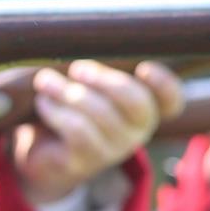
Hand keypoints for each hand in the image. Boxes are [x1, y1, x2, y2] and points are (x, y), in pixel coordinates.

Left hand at [12, 60, 183, 205]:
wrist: (38, 151)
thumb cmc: (67, 105)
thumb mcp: (84, 85)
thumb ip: (93, 70)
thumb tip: (78, 51)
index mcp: (143, 107)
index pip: (170, 100)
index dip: (164, 84)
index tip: (144, 67)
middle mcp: (136, 130)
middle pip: (137, 103)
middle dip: (106, 81)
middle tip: (77, 69)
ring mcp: (113, 148)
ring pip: (100, 113)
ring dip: (68, 92)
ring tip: (45, 80)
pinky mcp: (86, 160)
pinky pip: (76, 129)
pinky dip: (56, 110)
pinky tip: (43, 102)